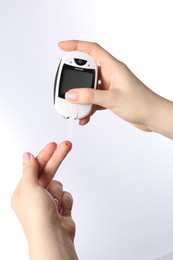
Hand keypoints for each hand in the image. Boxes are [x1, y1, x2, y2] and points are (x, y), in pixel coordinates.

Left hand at [11, 141, 77, 259]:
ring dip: (58, 192)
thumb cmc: (37, 216)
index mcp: (24, 191)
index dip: (45, 155)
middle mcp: (35, 195)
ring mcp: (48, 201)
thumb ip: (30, 170)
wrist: (54, 237)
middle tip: (67, 145)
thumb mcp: (29, 187)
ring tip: (54, 203)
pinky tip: (61, 210)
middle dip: (57, 159)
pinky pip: (66, 195)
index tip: (54, 144)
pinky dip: (65, 201)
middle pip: (48, 171)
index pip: (35, 167)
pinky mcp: (60, 207)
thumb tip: (27, 155)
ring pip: (59, 184)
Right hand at [58, 40, 161, 130]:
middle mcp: (111, 74)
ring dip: (82, 97)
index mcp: (114, 67)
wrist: (152, 117)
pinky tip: (86, 116)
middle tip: (66, 86)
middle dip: (75, 79)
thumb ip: (91, 96)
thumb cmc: (141, 103)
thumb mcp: (113, 99)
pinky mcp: (111, 97)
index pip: (93, 50)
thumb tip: (72, 94)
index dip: (76, 46)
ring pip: (90, 87)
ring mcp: (111, 86)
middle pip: (87, 70)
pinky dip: (89, 107)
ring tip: (76, 107)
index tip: (62, 47)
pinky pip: (94, 99)